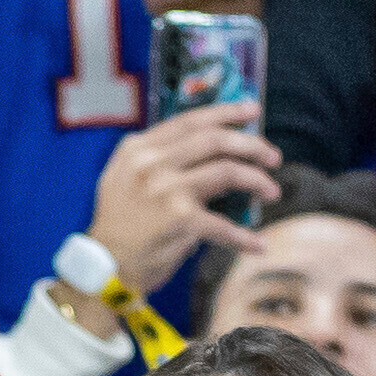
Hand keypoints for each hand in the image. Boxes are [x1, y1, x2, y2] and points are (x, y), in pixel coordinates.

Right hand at [82, 100, 278, 289]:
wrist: (103, 265)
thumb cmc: (121, 224)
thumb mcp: (127, 178)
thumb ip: (158, 158)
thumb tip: (210, 147)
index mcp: (137, 149)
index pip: (188, 121)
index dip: (225, 112)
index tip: (251, 110)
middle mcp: (150, 164)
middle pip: (215, 139)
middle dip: (252, 145)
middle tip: (272, 157)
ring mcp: (165, 190)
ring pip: (228, 171)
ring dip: (258, 180)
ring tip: (271, 191)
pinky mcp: (179, 220)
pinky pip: (225, 224)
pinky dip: (244, 237)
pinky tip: (257, 244)